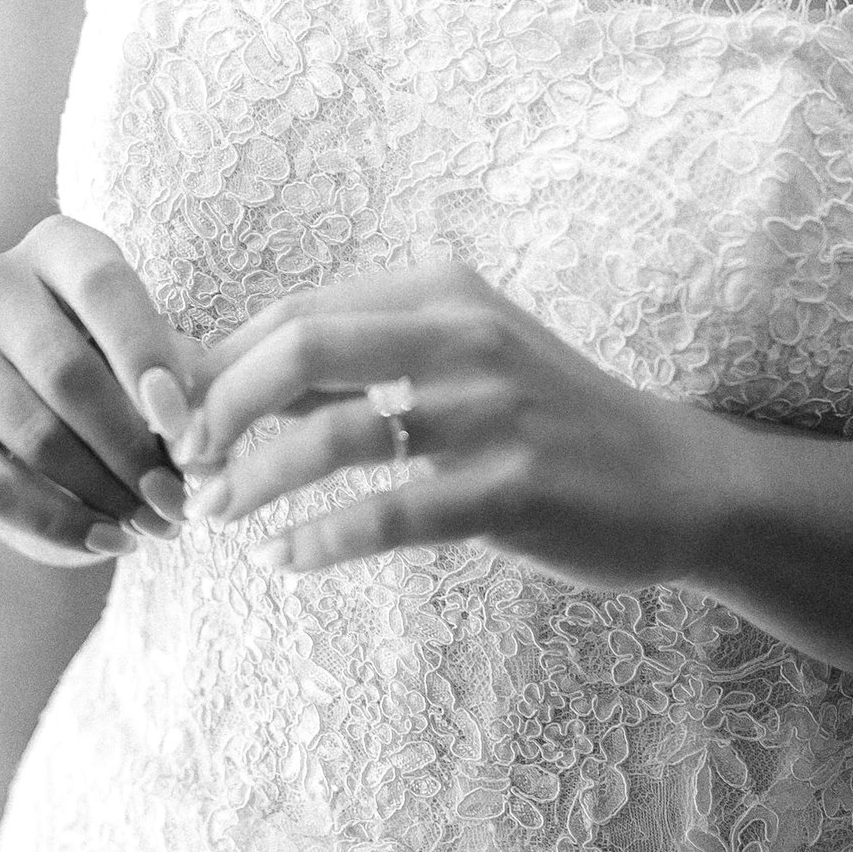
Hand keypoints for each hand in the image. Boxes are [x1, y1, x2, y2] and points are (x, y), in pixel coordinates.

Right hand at [0, 214, 202, 565]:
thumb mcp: (155, 345)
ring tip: (153, 526)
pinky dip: (56, 523)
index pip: (103, 287)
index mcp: (58, 247)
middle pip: (66, 372)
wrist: (15, 369)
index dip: (148, 356)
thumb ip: (187, 385)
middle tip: (177, 500)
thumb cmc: (114, 353)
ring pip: (33, 435)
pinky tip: (105, 541)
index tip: (187, 427)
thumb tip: (204, 449)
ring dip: (103, 494)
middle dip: (133, 449)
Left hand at [178, 252, 727, 588]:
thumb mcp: (460, 359)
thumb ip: (361, 361)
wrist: (675, 478)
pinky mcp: (512, 490)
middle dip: (221, 407)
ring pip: (335, 436)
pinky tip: (286, 559)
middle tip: (187, 461)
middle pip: (300, 349)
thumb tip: (231, 380)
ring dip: (256, 481)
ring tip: (219, 514)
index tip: (177, 415)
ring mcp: (491, 413)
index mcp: (441, 292)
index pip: (296, 311)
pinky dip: (321, 540)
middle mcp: (463, 337)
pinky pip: (389, 516)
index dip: (219, 362)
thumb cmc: (546, 419)